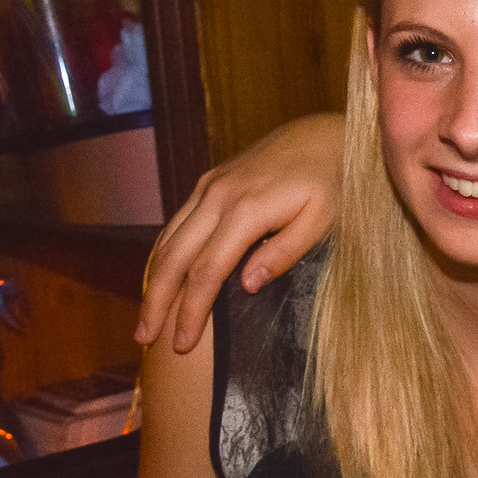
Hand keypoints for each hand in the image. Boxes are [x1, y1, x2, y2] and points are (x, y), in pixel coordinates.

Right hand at [135, 112, 346, 351]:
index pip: (207, 271)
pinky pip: (176, 224)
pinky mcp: (209, 183)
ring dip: (153, 281)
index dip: (191, 310)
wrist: (323, 135)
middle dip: (157, 302)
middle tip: (145, 339)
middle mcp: (218, 196)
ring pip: (168, 240)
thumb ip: (286, 252)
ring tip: (146, 318)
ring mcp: (209, 187)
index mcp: (247, 210)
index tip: (181, 343)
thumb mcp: (324, 220)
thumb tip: (248, 284)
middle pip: (174, 258)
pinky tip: (159, 278)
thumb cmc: (332, 182)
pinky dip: (163, 254)